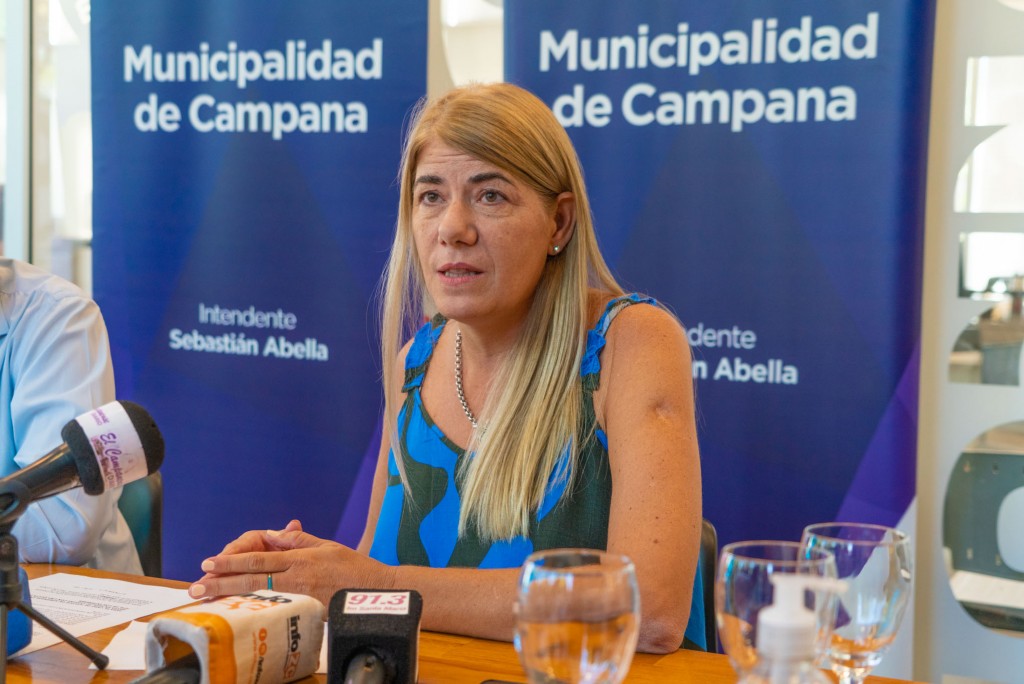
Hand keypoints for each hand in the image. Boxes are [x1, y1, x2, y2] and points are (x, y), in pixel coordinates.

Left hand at [189, 522, 393, 606]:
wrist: (377, 592)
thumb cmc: (353, 567)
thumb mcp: (326, 545)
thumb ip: (298, 540)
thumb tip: (272, 533)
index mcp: (300, 558)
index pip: (259, 558)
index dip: (232, 561)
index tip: (210, 562)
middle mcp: (297, 576)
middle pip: (252, 578)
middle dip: (221, 581)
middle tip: (196, 585)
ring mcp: (301, 596)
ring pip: (258, 595)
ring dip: (230, 596)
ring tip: (208, 597)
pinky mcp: (306, 611)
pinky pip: (274, 608)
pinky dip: (252, 608)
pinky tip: (236, 610)